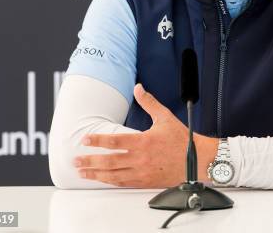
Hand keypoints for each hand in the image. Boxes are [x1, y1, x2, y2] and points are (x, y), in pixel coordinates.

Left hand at [73, 84, 217, 187]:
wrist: (196, 160)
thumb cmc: (182, 139)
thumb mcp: (165, 116)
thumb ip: (149, 102)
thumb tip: (139, 88)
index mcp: (143, 141)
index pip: (114, 142)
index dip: (97, 141)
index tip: (85, 140)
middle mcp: (140, 158)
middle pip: (109, 161)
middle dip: (90, 161)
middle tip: (76, 161)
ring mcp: (142, 172)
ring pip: (114, 175)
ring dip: (96, 174)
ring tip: (83, 172)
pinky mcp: (145, 182)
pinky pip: (123, 183)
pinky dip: (110, 181)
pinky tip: (102, 179)